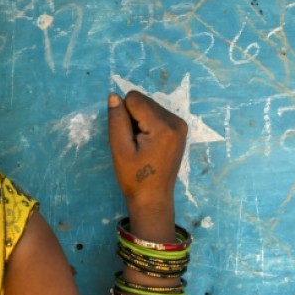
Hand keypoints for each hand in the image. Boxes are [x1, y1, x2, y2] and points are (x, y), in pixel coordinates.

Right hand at [107, 90, 187, 220]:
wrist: (153, 198)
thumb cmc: (134, 178)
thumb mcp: (120, 149)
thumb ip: (117, 120)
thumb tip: (114, 96)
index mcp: (164, 126)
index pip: (134, 99)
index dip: (123, 115)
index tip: (129, 138)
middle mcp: (176, 121)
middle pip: (143, 101)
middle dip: (133, 118)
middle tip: (135, 143)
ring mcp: (180, 125)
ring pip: (149, 106)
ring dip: (140, 121)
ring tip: (142, 145)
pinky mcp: (179, 129)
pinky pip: (156, 114)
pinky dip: (148, 125)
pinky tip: (149, 144)